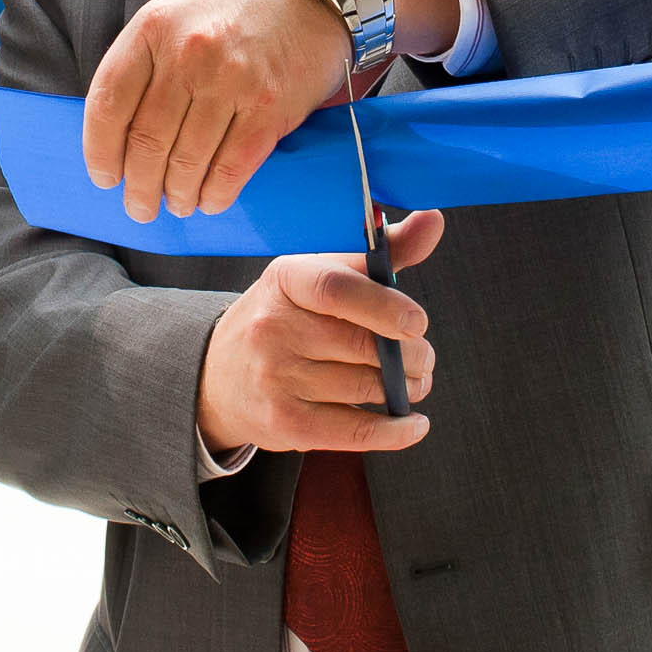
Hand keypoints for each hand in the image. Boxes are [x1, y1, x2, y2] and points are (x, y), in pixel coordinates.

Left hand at [84, 0, 455, 220]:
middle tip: (140, 207)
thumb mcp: (180, 10)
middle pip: (146, 142)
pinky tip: (211, 200)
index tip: (105, 177)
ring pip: (187, 162)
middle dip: (138, 187)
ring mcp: (231, 82)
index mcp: (155, 28)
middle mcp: (188, 55)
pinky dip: (216, 194)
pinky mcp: (270, 109)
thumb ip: (150, 59)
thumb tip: (124, 128)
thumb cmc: (245, 1)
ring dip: (177, 196)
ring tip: (178, 204)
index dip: (100, 151)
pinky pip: (231, 169)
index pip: (109, 103)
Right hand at [197, 210, 444, 453]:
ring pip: (366, 386)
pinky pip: (354, 431)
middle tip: (424, 357)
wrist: (218, 376)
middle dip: (411, 355)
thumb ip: (382, 253)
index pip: (336, 288)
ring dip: (406, 388)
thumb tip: (433, 220)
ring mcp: (275, 378)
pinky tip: (413, 424)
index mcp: (285, 279)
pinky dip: (395, 431)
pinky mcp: (284, 424)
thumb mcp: (320, 275)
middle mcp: (273, 327)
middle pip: (362, 343)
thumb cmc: (288, 317)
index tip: (418, 322)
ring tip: (414, 382)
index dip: (384, 305)